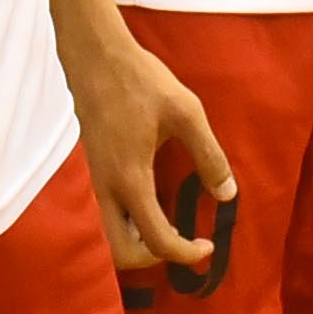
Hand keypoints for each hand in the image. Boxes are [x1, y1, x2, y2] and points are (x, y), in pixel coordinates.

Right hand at [60, 7, 234, 270]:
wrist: (93, 54)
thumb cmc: (139, 80)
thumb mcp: (186, 112)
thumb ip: (209, 156)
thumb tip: (227, 194)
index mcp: (130, 180)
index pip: (158, 240)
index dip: (187, 253)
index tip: (208, 244)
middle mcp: (103, 189)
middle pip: (120, 254)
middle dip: (152, 259)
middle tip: (181, 242)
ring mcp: (89, 181)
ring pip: (104, 237)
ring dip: (133, 245)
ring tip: (161, 229)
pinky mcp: (85, 170)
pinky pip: (99, 215)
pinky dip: (120, 226)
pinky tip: (141, 206)